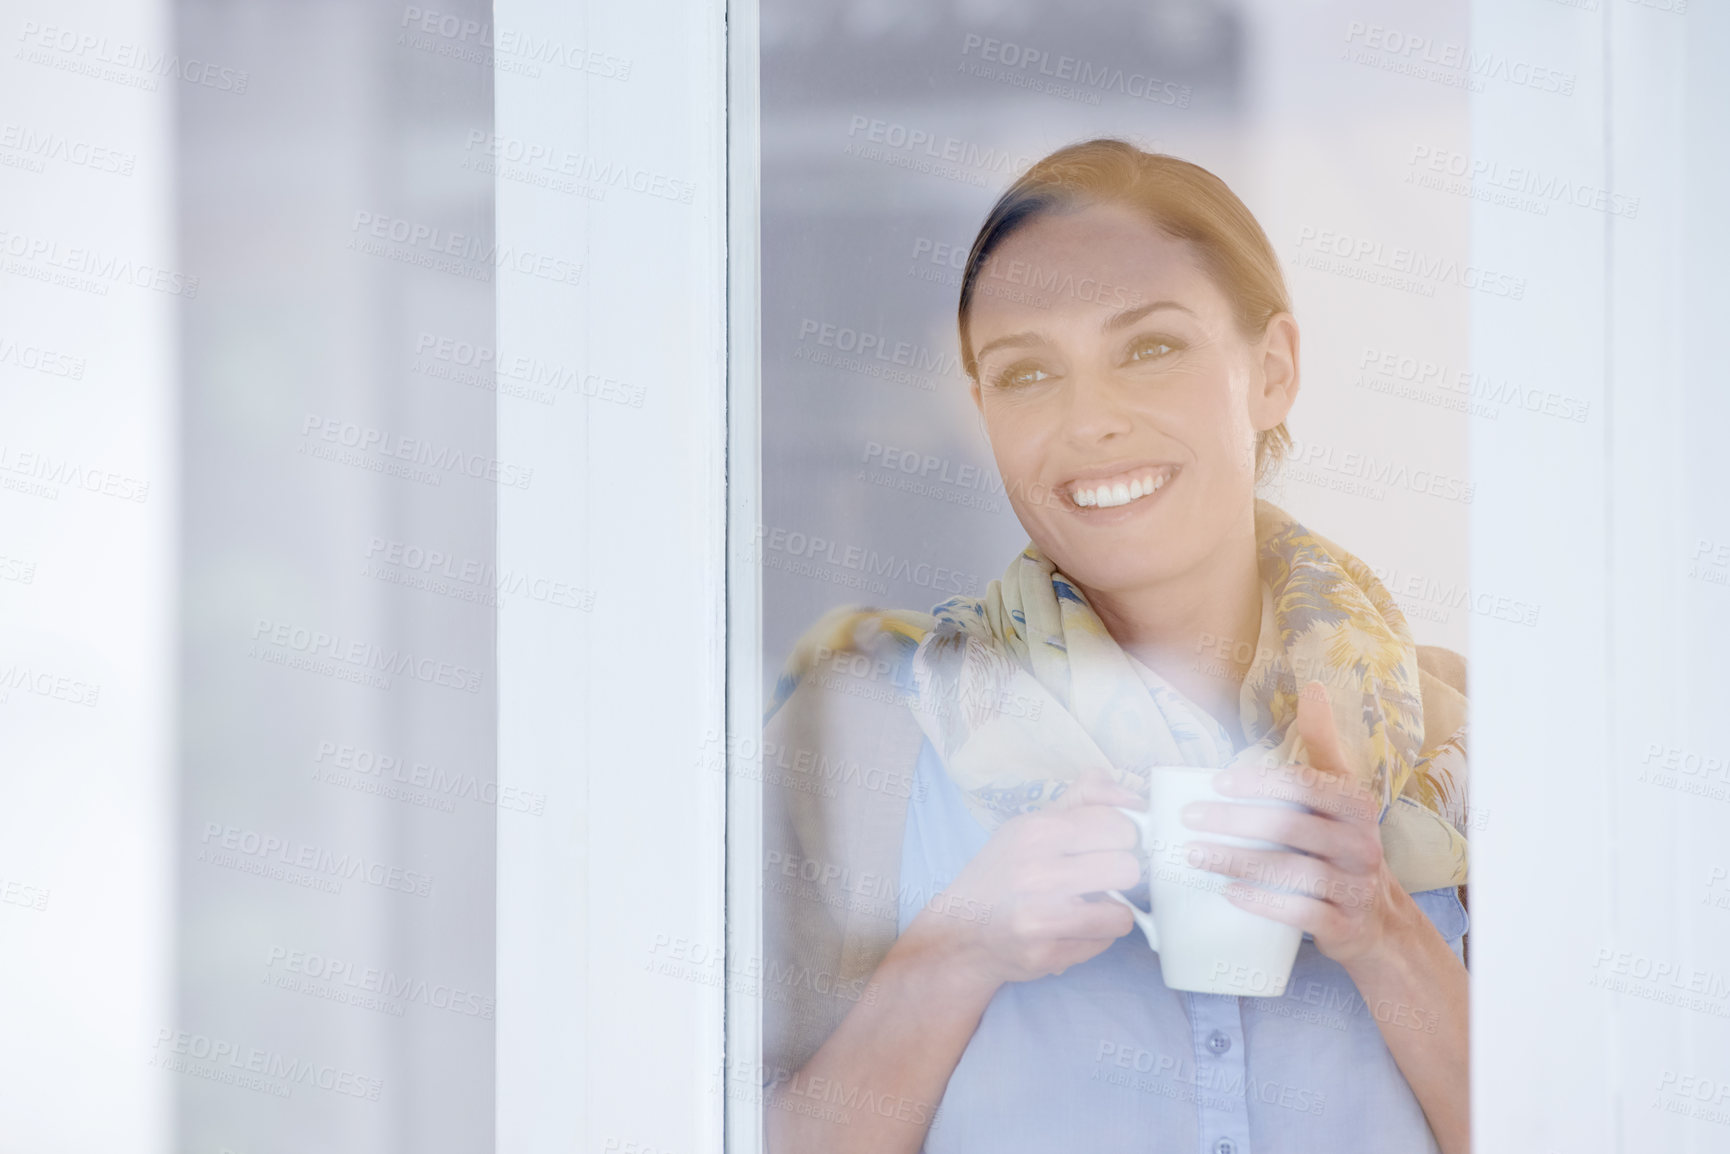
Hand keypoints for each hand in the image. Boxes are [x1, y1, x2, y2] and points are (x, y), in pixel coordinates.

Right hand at [912, 768, 1142, 990]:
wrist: (960, 931)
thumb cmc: (1003, 873)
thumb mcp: (1032, 823)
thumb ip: (1085, 798)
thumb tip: (1134, 798)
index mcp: (1037, 831)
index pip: (1119, 825)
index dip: (1121, 836)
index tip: (1108, 845)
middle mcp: (1037, 872)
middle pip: (1128, 868)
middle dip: (1119, 874)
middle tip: (1097, 877)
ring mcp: (1041, 917)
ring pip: (1123, 912)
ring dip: (1111, 910)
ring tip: (1087, 905)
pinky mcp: (1046, 954)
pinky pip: (1105, 941)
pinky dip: (1096, 935)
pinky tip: (1072, 929)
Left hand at [1178, 680, 1409, 965]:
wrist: (1379, 919)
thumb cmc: (1345, 842)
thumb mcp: (1341, 791)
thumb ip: (1322, 742)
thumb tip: (1312, 686)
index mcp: (1356, 805)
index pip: (1306, 786)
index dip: (1261, 783)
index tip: (1215, 783)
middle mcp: (1362, 844)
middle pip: (1293, 829)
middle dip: (1235, 822)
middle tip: (1189, 818)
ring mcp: (1356, 887)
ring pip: (1296, 873)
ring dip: (1239, 862)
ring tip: (1195, 854)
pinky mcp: (1346, 926)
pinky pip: (1305, 914)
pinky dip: (1266, 904)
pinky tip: (1229, 893)